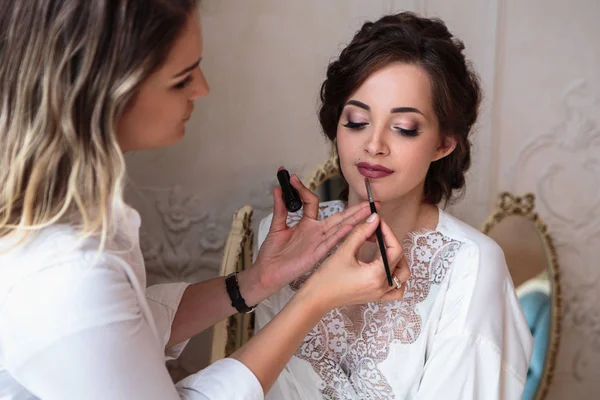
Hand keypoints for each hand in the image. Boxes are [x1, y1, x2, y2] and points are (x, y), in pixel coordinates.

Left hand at [251, 170, 372, 297]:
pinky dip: (340, 234)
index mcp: (307, 224)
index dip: (303, 189)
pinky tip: (350, 226)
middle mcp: (316, 232)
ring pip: (340, 228)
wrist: (267, 272)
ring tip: (367, 209)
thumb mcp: (277, 226)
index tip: (292, 178)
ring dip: (354, 218)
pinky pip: (331, 243)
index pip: (312, 202)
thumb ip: (280, 208)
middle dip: (355, 208)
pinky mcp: (316, 254)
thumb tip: (279, 189)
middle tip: (370, 200)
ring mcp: (318, 243)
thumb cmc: (273, 253)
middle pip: (339, 217)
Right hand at [301, 213, 409, 310]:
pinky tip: (386, 267)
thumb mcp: (344, 251)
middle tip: (377, 233)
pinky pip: (396, 289)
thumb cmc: (327, 277)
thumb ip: (361, 232)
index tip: (379, 222)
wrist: (317, 297)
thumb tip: (374, 219)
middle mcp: (382, 286)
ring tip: (383, 248)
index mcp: (376, 275)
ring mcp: (380, 293)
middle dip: (390, 242)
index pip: (394, 249)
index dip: (388, 232)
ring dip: (398, 259)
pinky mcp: (375, 296)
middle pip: (400, 259)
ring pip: (402, 275)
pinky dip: (396, 277)